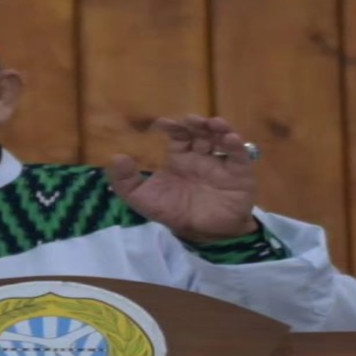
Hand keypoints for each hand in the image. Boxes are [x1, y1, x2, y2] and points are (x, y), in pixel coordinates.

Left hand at [106, 115, 257, 242]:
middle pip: (200, 132)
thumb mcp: (143, 199)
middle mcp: (200, 157)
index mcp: (180, 159)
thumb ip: (126, 182)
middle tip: (188, 120)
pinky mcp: (239, 174)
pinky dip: (235, 145)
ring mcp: (220, 164)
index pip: (178, 135)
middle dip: (195, 123)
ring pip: (221, 138)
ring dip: (217, 127)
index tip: (162, 123)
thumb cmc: (173, 213)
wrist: (202, 235)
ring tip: (212, 123)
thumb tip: (116, 157)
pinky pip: (239, 155)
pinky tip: (229, 139)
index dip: (173, 126)